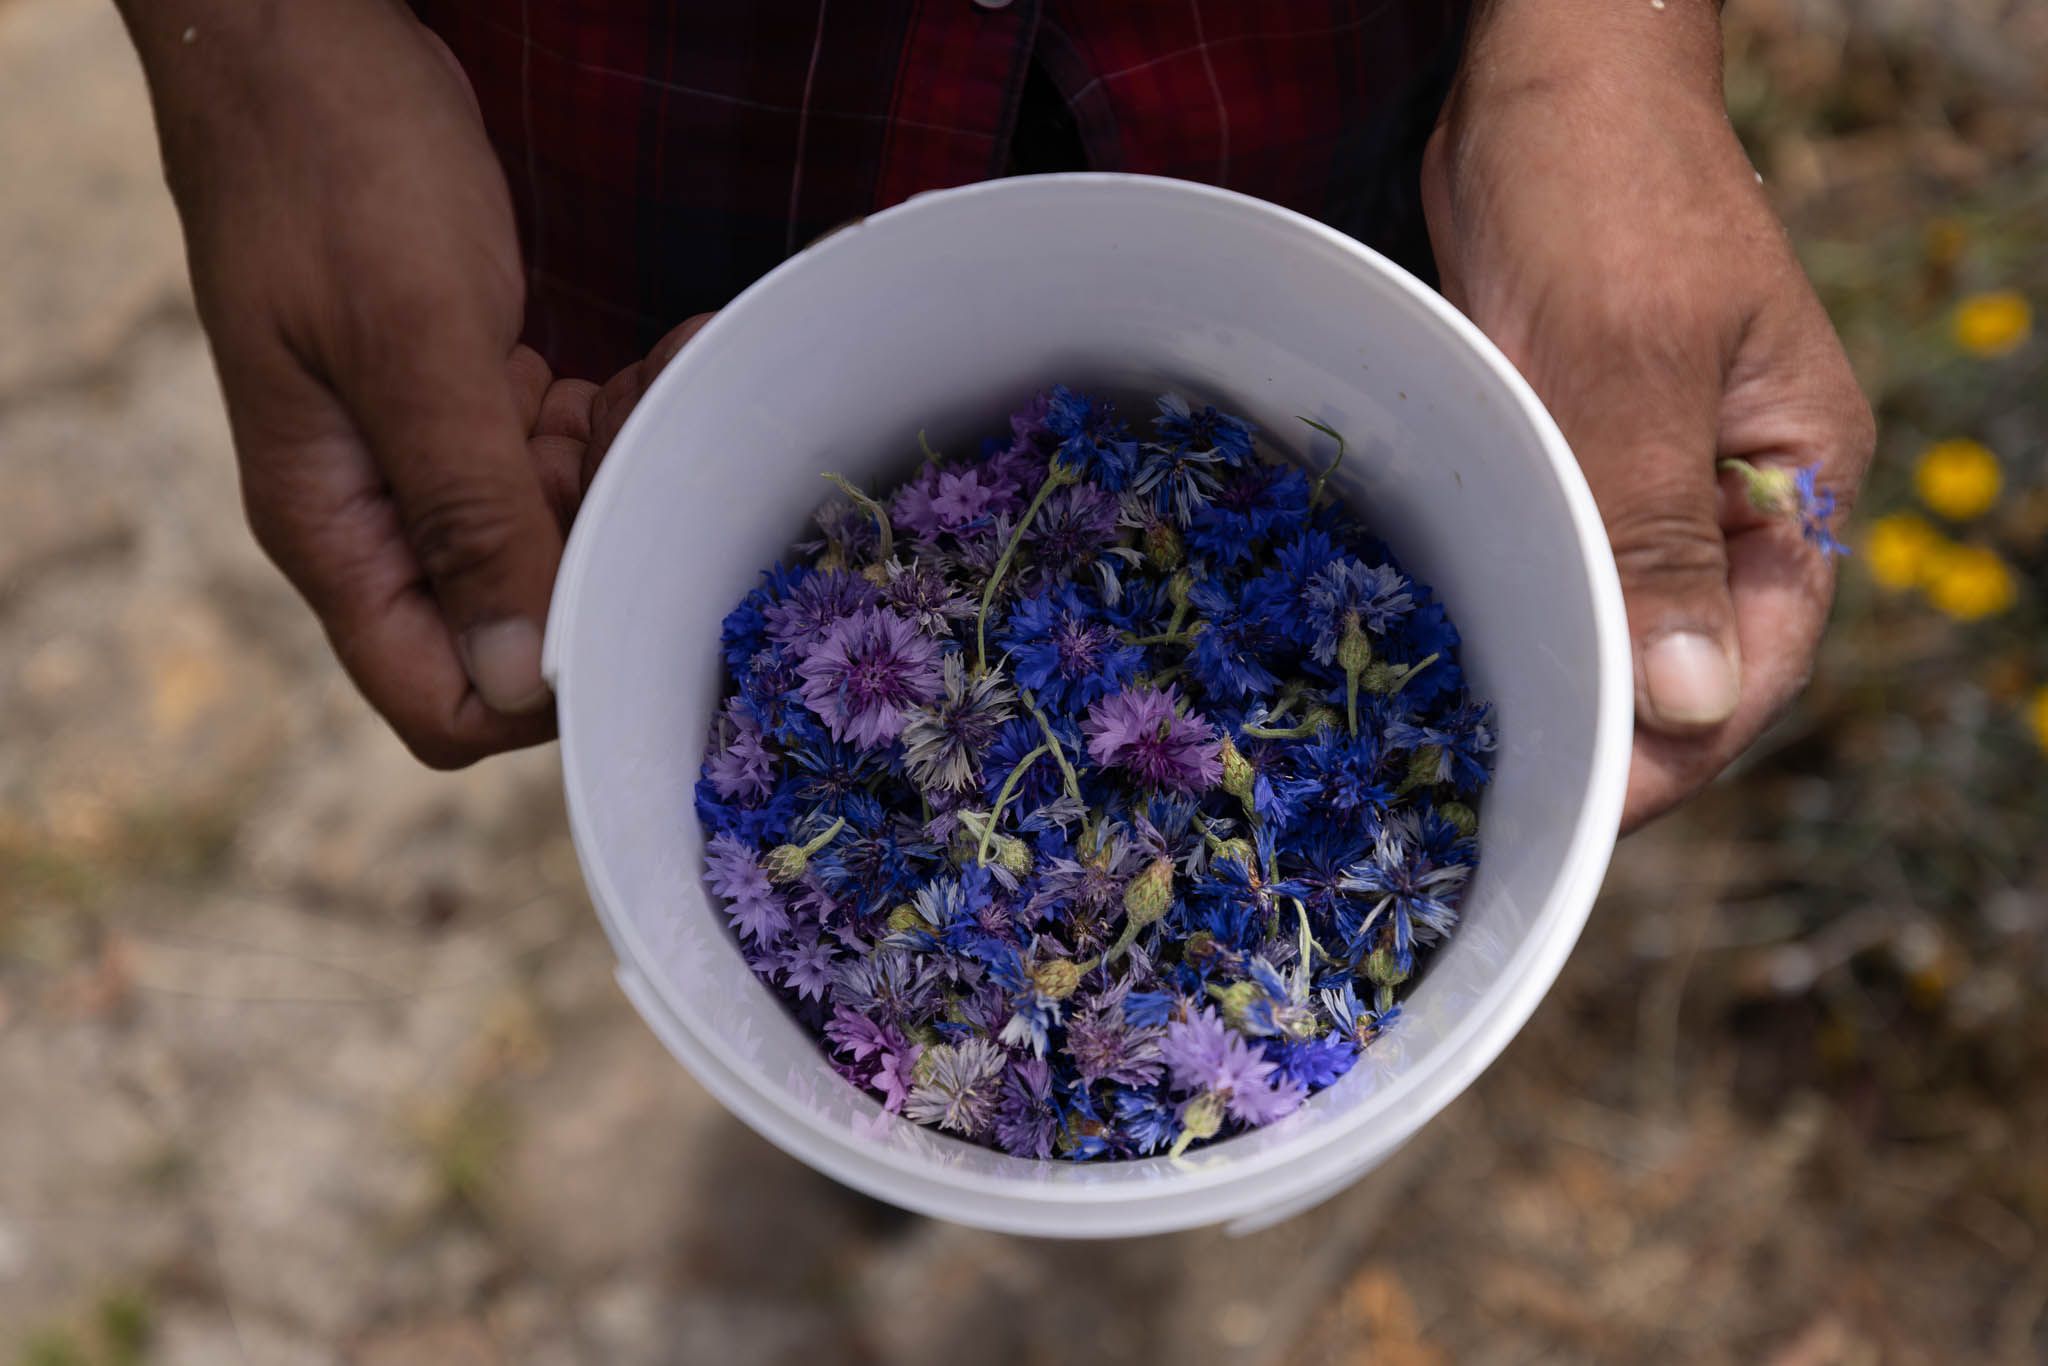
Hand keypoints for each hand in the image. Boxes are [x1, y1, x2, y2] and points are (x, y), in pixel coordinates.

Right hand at [122, 0, 579, 766]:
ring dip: (621, 466)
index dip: (546, 680)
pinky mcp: (466, 402)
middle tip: (644, 433)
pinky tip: (644, 351)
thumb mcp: (412, 338)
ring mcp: (423, 457)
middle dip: (604, 543)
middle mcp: (379, 515)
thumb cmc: (333, 166)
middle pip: (521, 619)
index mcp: (338, 530)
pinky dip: (610, 415)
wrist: (300, 35)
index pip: (443, 701)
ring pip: (556, 533)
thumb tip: (513, 677)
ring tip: (652, 366)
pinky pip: (558, 458)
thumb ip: (465, 509)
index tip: (628, 578)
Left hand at [1422, 0, 1872, 829]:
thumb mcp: (1631, 363)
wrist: (1549, 77)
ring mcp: (1651, 469)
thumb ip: (1657, 529)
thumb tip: (1687, 703)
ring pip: (1617, 614)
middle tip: (1511, 804)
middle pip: (1685, 652)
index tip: (1592, 812)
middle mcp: (1731, 490)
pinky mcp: (1576, 446)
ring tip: (1474, 760)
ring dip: (1560, 681)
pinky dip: (1521, 608)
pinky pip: (1559, 555)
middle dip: (1612, 732)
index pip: (1757, 652)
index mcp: (1791, 474)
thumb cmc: (1603, 195)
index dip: (1680, 745)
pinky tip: (1456, 660)